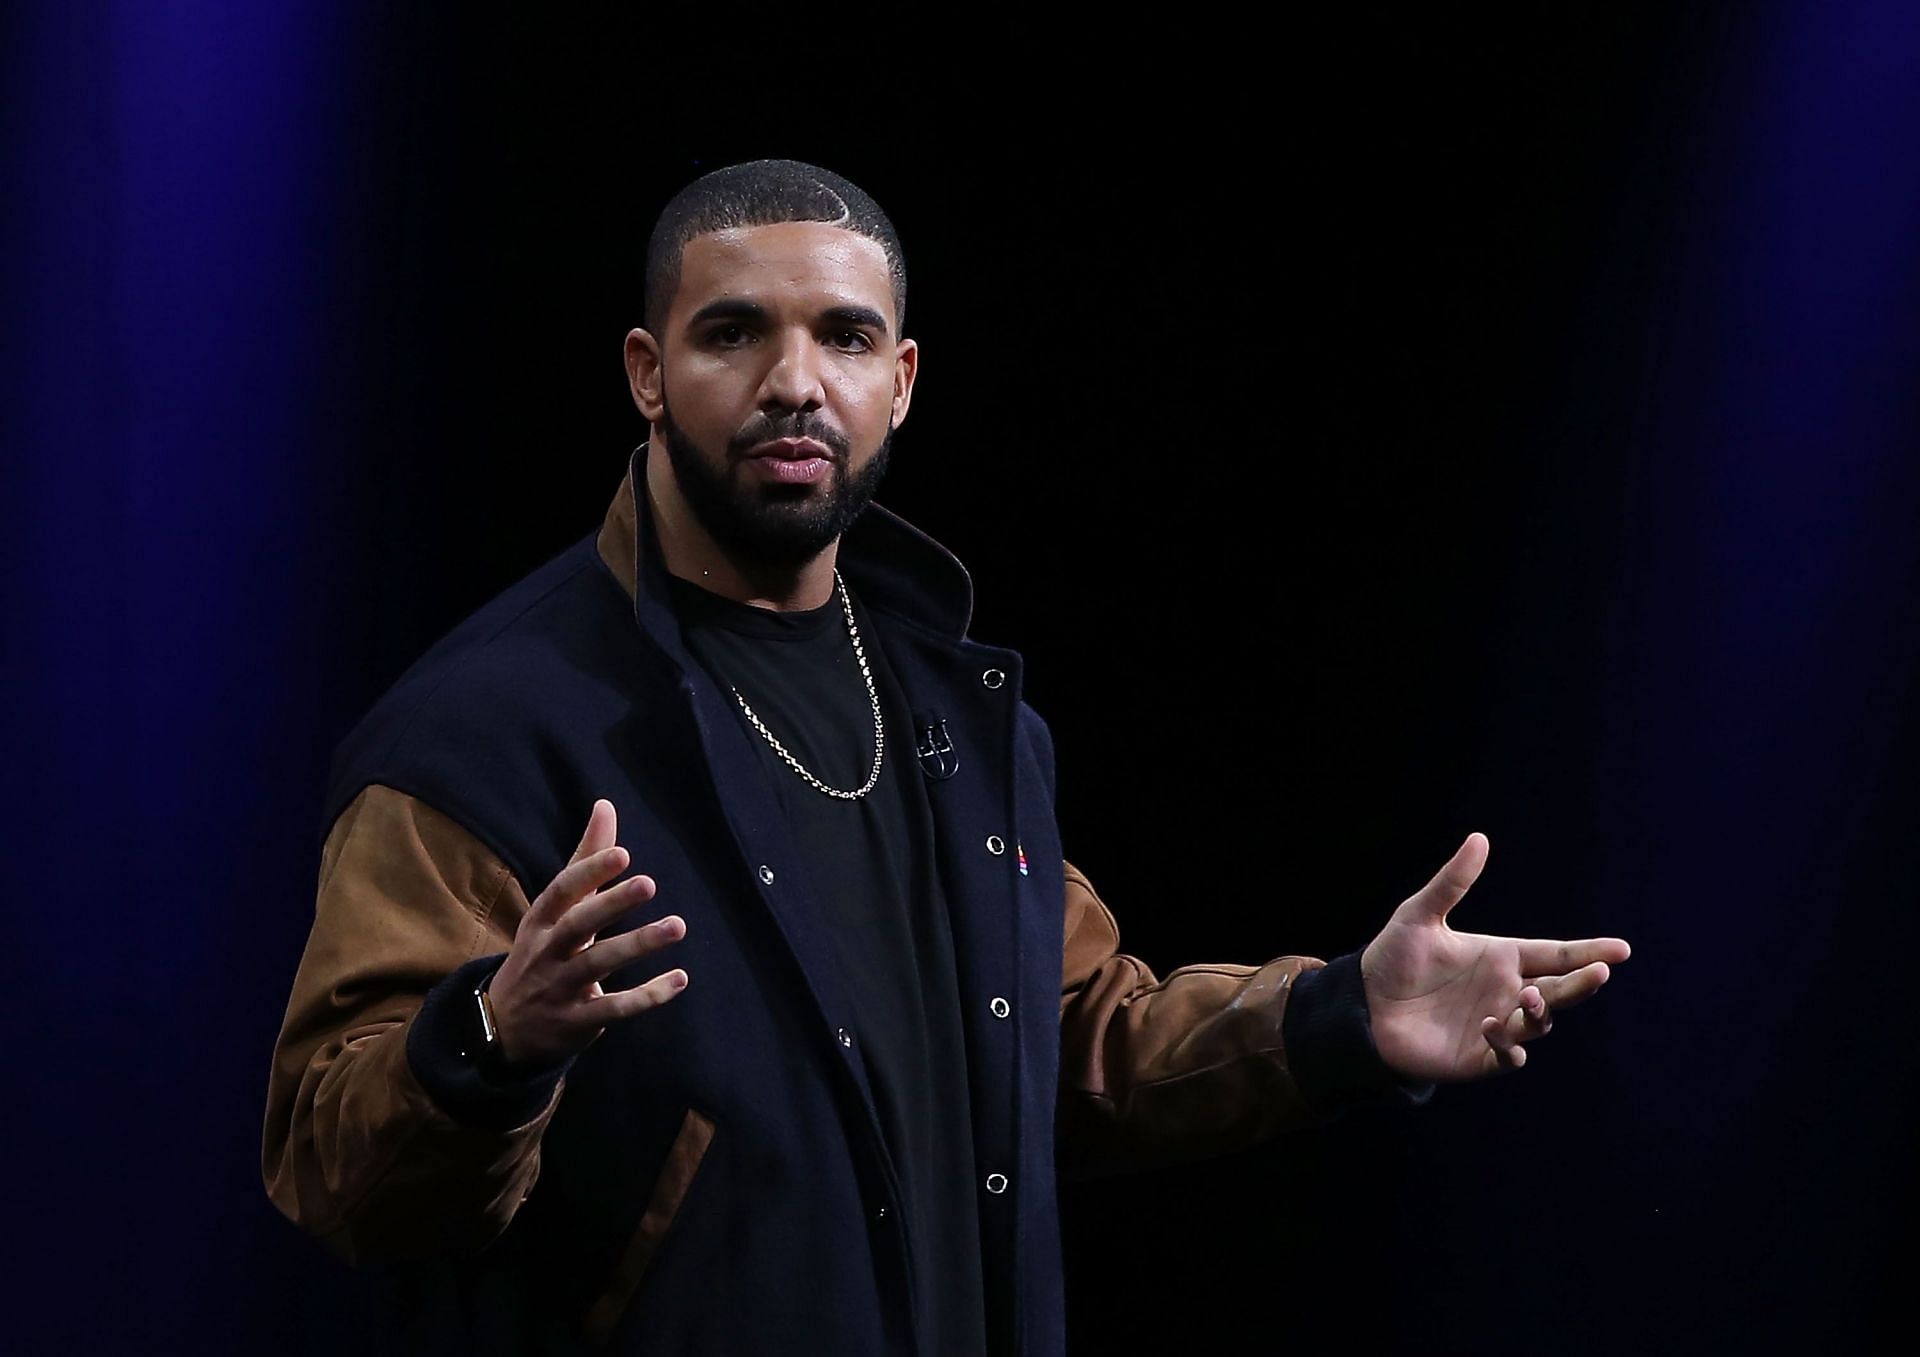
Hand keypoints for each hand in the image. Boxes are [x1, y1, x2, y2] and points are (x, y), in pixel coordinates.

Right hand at [486, 799, 687, 1068]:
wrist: (502, 1026)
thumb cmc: (541, 951)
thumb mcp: (554, 909)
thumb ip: (584, 859)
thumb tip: (605, 805)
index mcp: (542, 920)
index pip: (562, 891)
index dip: (589, 872)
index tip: (622, 853)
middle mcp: (547, 951)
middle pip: (577, 925)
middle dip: (611, 904)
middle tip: (649, 884)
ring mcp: (560, 988)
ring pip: (598, 965)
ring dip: (638, 945)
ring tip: (678, 926)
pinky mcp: (577, 1021)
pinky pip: (614, 1008)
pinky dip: (647, 996)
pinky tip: (680, 978)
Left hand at [1358, 833, 1628, 1082]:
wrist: (1362, 1005)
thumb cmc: (1393, 959)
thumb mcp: (1419, 915)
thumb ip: (1452, 882)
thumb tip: (1479, 838)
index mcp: (1502, 957)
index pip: (1556, 955)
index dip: (1588, 953)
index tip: (1622, 949)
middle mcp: (1506, 991)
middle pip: (1559, 990)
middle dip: (1582, 984)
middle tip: (1598, 973)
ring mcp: (1497, 1024)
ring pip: (1539, 1023)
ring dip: (1540, 1013)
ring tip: (1527, 999)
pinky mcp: (1479, 1055)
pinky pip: (1509, 1055)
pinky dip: (1508, 1044)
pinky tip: (1490, 1026)